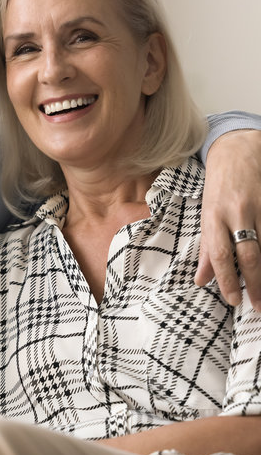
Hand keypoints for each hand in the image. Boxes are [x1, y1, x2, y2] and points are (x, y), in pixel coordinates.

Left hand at [195, 129, 260, 309]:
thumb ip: (205, 249)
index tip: (234, 300)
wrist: (237, 149)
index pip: (219, 255)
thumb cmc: (218, 185)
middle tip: (257, 305)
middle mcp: (236, 212)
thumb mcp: (206, 215)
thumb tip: (200, 280)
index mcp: (213, 216)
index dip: (226, 280)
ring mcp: (258, 206)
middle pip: (248, 255)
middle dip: (254, 283)